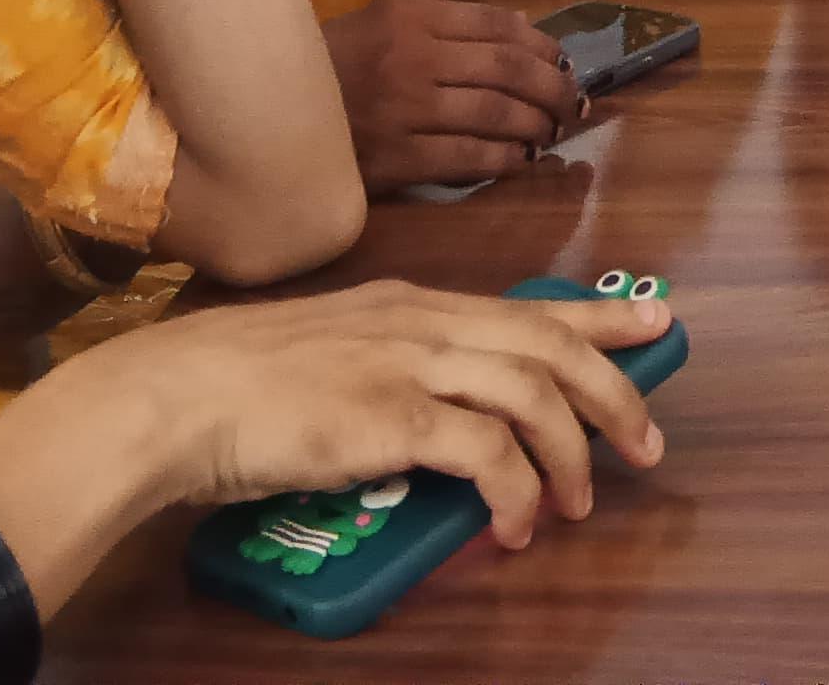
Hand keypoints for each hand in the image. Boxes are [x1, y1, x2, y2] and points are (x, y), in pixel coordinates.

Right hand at [121, 280, 672, 548]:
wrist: (172, 398)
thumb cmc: (233, 389)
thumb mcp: (327, 356)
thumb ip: (384, 373)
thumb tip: (428, 421)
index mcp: (407, 305)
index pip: (525, 305)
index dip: (599, 318)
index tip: (656, 321)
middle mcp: (419, 323)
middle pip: (549, 344)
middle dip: (613, 390)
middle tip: (647, 441)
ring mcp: (407, 365)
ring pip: (533, 392)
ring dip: (570, 453)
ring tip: (577, 504)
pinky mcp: (390, 418)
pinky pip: (487, 452)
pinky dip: (516, 491)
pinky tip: (514, 524)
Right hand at [324, 0, 584, 190]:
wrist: (268, 111)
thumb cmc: (333, 66)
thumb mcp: (384, 24)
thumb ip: (447, 25)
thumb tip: (524, 35)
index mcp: (410, 16)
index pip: (497, 25)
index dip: (543, 46)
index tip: (565, 62)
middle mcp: (412, 57)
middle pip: (507, 69)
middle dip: (552, 87)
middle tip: (573, 104)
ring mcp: (404, 109)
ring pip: (496, 113)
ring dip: (536, 124)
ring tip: (552, 132)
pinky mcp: (396, 158)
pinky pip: (468, 158)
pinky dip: (505, 159)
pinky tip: (522, 160)